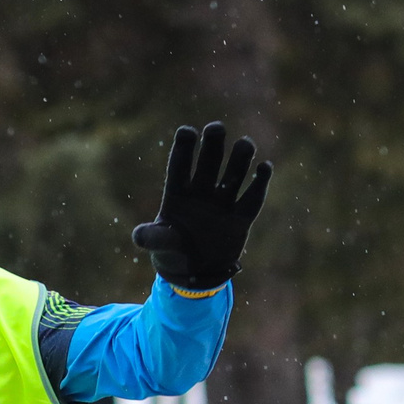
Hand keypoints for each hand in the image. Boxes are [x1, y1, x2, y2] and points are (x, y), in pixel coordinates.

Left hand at [131, 122, 270, 291]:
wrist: (195, 274)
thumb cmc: (172, 253)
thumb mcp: (160, 246)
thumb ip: (152, 238)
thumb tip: (138, 236)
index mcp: (178, 193)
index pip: (180, 166)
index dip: (183, 148)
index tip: (187, 131)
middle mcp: (202, 192)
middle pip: (209, 161)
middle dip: (213, 144)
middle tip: (216, 128)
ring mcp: (222, 203)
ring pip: (233, 174)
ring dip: (240, 158)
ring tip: (245, 144)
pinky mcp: (240, 218)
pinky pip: (252, 198)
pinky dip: (259, 183)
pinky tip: (265, 167)